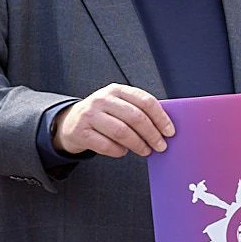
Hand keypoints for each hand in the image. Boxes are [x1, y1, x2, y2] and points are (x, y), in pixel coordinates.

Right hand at [55, 83, 173, 156]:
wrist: (70, 122)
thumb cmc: (103, 115)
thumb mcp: (118, 105)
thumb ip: (137, 110)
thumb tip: (164, 128)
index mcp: (116, 90)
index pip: (145, 101)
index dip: (161, 118)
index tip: (170, 131)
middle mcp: (102, 99)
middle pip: (135, 117)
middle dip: (152, 134)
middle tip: (161, 146)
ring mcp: (89, 115)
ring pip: (122, 132)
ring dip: (138, 145)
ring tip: (145, 150)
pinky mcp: (80, 132)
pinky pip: (107, 146)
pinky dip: (120, 151)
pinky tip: (124, 151)